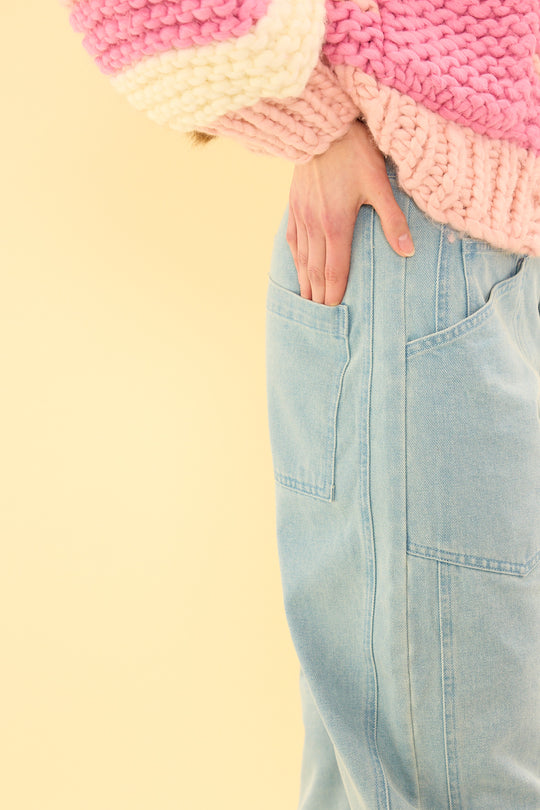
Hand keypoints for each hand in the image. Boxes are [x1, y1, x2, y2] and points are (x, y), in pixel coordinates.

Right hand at [286, 119, 414, 304]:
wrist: (323, 125)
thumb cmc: (355, 152)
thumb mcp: (379, 184)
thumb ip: (393, 220)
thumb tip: (408, 252)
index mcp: (336, 225)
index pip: (334, 271)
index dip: (334, 294)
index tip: (333, 313)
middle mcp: (315, 225)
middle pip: (315, 271)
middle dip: (318, 296)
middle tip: (319, 317)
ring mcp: (301, 216)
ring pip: (302, 259)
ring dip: (305, 282)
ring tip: (308, 301)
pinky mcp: (295, 205)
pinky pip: (292, 240)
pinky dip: (295, 259)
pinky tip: (298, 268)